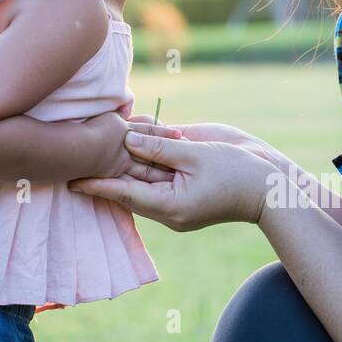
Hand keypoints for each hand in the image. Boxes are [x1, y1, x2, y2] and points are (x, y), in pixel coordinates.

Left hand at [69, 121, 281, 230]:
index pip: (124, 193)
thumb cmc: (239, 173)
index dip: (96, 184)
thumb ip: (160, 147)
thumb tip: (127, 139)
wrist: (272, 185)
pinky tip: (124, 136)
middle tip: (69, 159)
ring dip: (121, 158)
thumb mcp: (197, 155)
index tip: (71, 180)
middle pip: (128, 185)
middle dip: (102, 170)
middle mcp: (168, 203)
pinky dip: (142, 152)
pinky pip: (156, 168)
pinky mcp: (184, 180)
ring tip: (88, 145)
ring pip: (141, 174)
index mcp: (170, 206)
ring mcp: (176, 193)